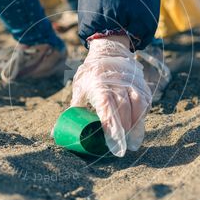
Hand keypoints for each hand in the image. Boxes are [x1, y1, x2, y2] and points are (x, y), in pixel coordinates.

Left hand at [70, 36, 151, 156]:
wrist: (109, 51)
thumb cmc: (91, 73)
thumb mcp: (80, 88)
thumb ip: (73, 109)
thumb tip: (55, 133)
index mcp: (99, 86)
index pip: (107, 109)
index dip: (110, 127)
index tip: (112, 143)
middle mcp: (117, 84)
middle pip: (123, 110)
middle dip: (124, 131)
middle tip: (121, 148)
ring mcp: (131, 83)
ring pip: (138, 106)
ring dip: (136, 125)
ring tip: (133, 141)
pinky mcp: (141, 84)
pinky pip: (145, 101)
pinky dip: (142, 115)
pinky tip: (138, 126)